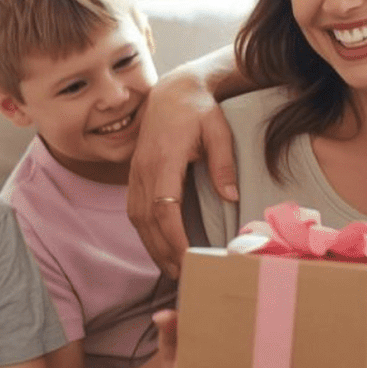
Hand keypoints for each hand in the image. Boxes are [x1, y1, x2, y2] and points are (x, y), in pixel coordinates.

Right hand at [126, 67, 238, 276]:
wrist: (173, 91)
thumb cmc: (199, 110)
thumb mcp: (218, 130)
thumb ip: (223, 163)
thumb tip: (231, 197)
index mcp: (164, 158)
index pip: (164, 207)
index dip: (173, 236)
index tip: (187, 257)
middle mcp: (144, 168)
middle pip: (147, 220)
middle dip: (162, 250)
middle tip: (181, 275)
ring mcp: (136, 172)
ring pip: (137, 217)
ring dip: (152, 245)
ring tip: (171, 268)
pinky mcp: (135, 174)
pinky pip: (135, 209)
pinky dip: (145, 232)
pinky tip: (158, 246)